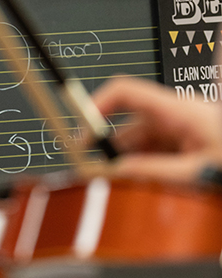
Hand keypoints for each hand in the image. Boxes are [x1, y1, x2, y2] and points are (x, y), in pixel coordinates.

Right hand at [92, 77, 221, 183]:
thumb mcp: (196, 171)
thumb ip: (154, 171)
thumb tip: (117, 170)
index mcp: (178, 111)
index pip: (125, 93)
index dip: (97, 105)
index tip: (82, 127)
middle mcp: (172, 115)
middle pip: (125, 127)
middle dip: (109, 151)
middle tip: (97, 173)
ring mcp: (174, 128)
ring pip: (135, 143)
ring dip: (125, 163)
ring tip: (125, 184)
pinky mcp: (177, 141)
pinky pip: (147, 151)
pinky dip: (138, 167)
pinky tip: (142, 182)